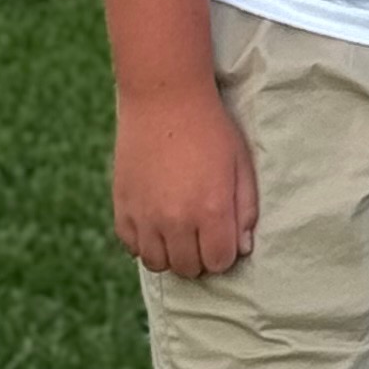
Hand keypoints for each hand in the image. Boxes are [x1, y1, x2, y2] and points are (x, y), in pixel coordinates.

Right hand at [111, 80, 258, 278]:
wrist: (165, 99)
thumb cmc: (210, 128)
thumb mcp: (240, 162)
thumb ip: (246, 208)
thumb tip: (243, 247)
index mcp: (211, 209)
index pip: (219, 261)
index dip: (225, 252)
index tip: (224, 235)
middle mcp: (176, 221)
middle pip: (188, 268)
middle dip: (200, 256)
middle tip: (203, 231)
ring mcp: (145, 218)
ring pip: (158, 265)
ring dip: (172, 253)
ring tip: (180, 228)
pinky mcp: (122, 211)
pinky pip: (133, 248)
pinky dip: (146, 242)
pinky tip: (157, 220)